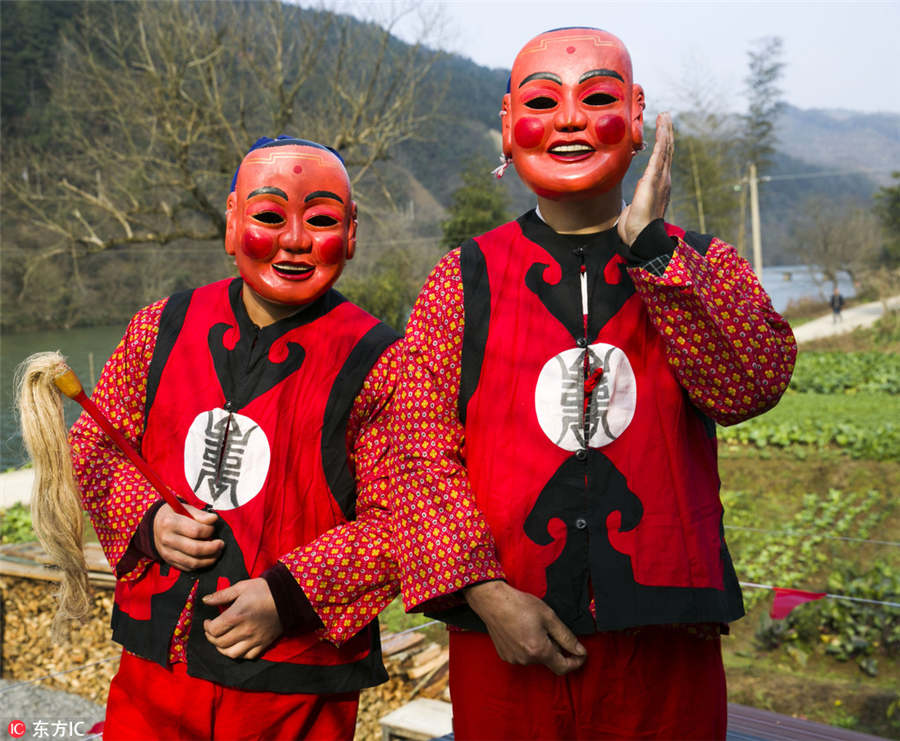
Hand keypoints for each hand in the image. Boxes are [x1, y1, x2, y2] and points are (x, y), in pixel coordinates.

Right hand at [153, 502, 222, 570]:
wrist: (154, 525)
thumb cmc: (173, 514)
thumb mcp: (184, 508)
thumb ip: (200, 514)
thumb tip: (213, 519)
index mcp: (170, 523)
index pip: (196, 531)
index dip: (209, 531)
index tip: (213, 528)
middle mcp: (167, 539)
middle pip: (195, 549)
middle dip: (212, 548)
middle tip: (221, 544)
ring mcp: (166, 552)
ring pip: (192, 562)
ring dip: (209, 559)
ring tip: (217, 552)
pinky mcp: (168, 561)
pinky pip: (187, 567)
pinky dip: (200, 565)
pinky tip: (207, 558)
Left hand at [202, 578, 282, 659]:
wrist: (288, 596)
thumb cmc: (264, 589)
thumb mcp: (241, 587)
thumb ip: (221, 595)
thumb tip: (205, 600)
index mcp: (237, 615)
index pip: (213, 630)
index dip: (206, 627)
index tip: (208, 621)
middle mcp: (244, 630)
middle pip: (219, 643)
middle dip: (211, 637)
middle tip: (213, 630)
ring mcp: (255, 639)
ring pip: (232, 654)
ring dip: (223, 649)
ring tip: (222, 640)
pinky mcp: (264, 643)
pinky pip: (248, 656)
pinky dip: (240, 653)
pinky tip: (238, 645)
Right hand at [464, 581, 586, 675]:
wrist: (492, 601)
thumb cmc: (520, 605)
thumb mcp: (549, 617)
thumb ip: (566, 637)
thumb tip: (580, 651)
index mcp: (539, 651)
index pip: (563, 667)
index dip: (575, 662)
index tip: (581, 654)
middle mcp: (526, 660)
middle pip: (550, 660)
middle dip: (556, 648)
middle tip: (551, 627)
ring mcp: (514, 659)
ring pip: (536, 658)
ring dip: (541, 647)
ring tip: (534, 626)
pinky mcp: (505, 655)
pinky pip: (524, 655)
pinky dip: (529, 647)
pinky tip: (523, 630)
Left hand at [618, 112, 673, 245]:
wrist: (640, 235)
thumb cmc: (636, 226)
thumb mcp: (636, 207)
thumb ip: (638, 199)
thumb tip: (636, 198)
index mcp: (658, 185)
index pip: (661, 160)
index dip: (662, 144)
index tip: (662, 131)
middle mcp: (662, 179)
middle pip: (666, 150)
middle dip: (666, 132)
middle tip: (666, 116)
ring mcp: (660, 178)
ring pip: (665, 149)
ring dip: (665, 131)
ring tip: (665, 116)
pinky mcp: (654, 178)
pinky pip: (659, 154)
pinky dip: (661, 139)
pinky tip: (663, 128)